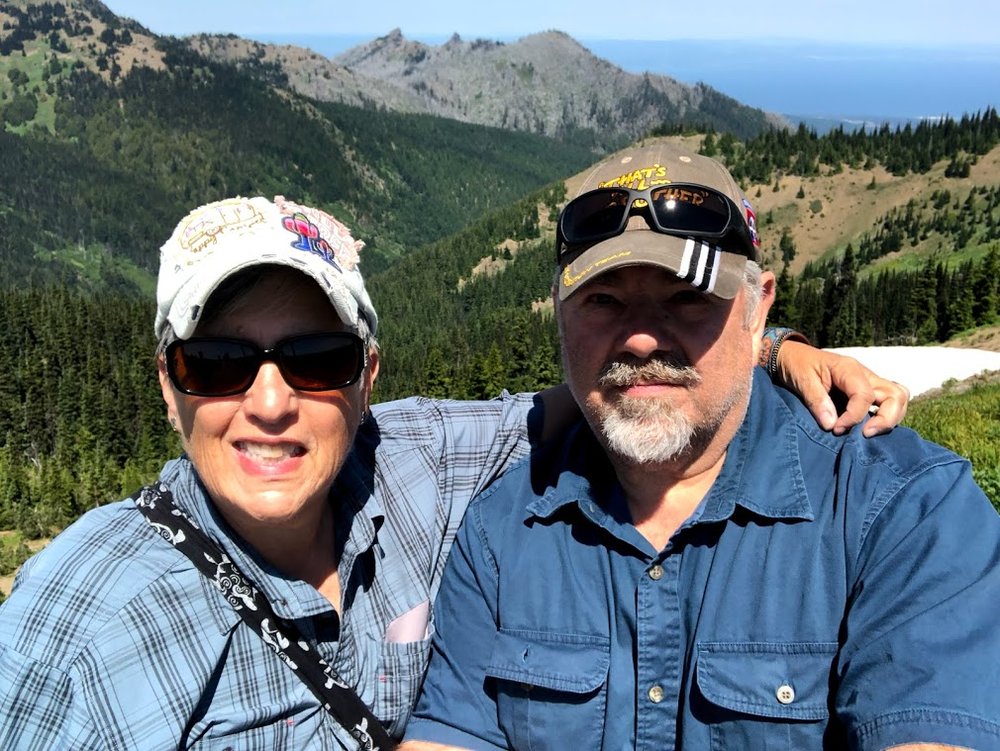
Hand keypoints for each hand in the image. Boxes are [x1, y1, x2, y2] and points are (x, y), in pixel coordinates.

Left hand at [775, 340, 909, 436]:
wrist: (792, 357)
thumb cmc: (797, 365)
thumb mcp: (801, 380)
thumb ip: (817, 401)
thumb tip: (832, 425)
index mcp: (849, 369)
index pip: (865, 396)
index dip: (854, 417)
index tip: (836, 429)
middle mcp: (865, 375)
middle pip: (896, 395)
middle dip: (886, 419)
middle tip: (863, 434)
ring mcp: (869, 383)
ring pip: (898, 398)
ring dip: (890, 418)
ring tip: (867, 433)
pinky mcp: (867, 392)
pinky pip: (887, 403)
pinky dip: (884, 416)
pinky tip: (866, 428)